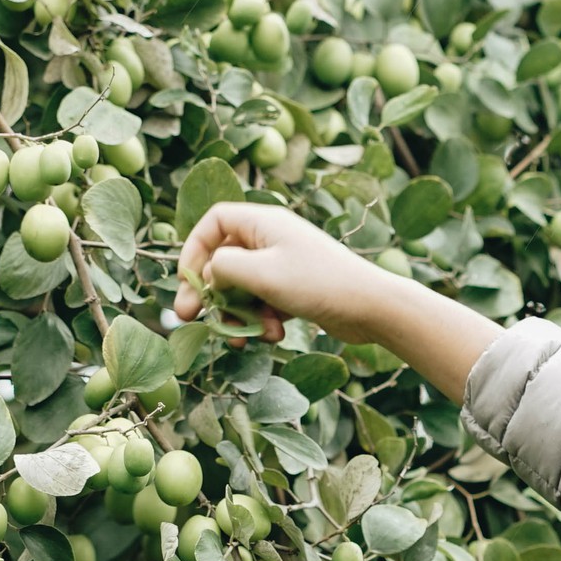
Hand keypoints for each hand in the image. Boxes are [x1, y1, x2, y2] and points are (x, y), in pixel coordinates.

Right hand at [173, 202, 402, 344]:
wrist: (372, 308)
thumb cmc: (318, 284)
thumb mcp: (262, 274)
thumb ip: (224, 269)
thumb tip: (208, 274)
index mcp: (263, 223)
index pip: (214, 222)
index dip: (194, 249)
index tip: (187, 280)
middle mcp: (272, 239)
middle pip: (224, 260)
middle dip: (210, 292)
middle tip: (191, 318)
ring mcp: (284, 265)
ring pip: (243, 288)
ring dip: (238, 314)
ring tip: (242, 338)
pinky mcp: (295, 290)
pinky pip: (265, 303)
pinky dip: (263, 320)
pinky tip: (275, 335)